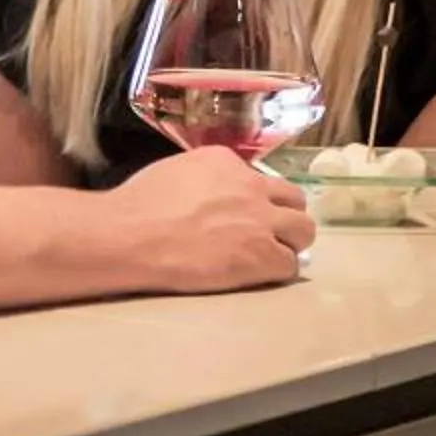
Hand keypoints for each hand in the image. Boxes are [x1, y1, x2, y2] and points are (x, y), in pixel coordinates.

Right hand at [108, 146, 314, 292]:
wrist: (131, 235)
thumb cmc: (139, 205)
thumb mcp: (173, 172)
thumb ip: (205, 178)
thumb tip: (213, 195)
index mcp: (225, 161)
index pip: (259, 178)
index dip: (253, 198)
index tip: (239, 213)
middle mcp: (251, 185)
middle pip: (293, 199)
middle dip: (283, 215)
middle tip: (265, 233)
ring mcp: (261, 220)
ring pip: (304, 229)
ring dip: (289, 242)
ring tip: (267, 255)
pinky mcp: (264, 255)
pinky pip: (290, 265)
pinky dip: (275, 270)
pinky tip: (254, 274)